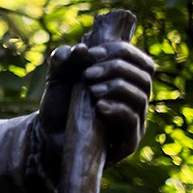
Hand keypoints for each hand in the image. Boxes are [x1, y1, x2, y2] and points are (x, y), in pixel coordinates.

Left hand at [37, 40, 156, 175]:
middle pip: (145, 77)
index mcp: (128, 82)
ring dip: (116, 87)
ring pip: (141, 98)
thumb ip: (65, 58)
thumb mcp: (58, 75)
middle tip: (87, 74)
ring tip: (91, 90)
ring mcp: (134, 123)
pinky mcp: (127, 143)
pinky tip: (99, 106)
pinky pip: (133, 123)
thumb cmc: (61, 103)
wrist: (48, 135)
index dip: (122, 51)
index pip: (144, 62)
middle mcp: (136, 102)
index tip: (92, 54)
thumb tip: (82, 48)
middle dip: (116, 68)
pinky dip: (117, 110)